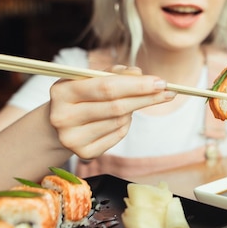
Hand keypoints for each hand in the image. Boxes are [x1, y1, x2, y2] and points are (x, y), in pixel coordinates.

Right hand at [48, 65, 175, 158]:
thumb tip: (140, 74)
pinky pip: (117, 135)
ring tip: (132, 103)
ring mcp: (72, 138)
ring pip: (119, 121)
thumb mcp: (90, 78)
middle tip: (168, 93)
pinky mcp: (84, 153)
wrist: (57, 125)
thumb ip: (115, 73)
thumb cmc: (80, 95)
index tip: (161, 82)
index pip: (106, 87)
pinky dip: (126, 125)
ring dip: (133, 110)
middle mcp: (63, 117)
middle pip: (116, 107)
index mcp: (62, 91)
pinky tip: (122, 118)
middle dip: (146, 98)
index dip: (137, 85)